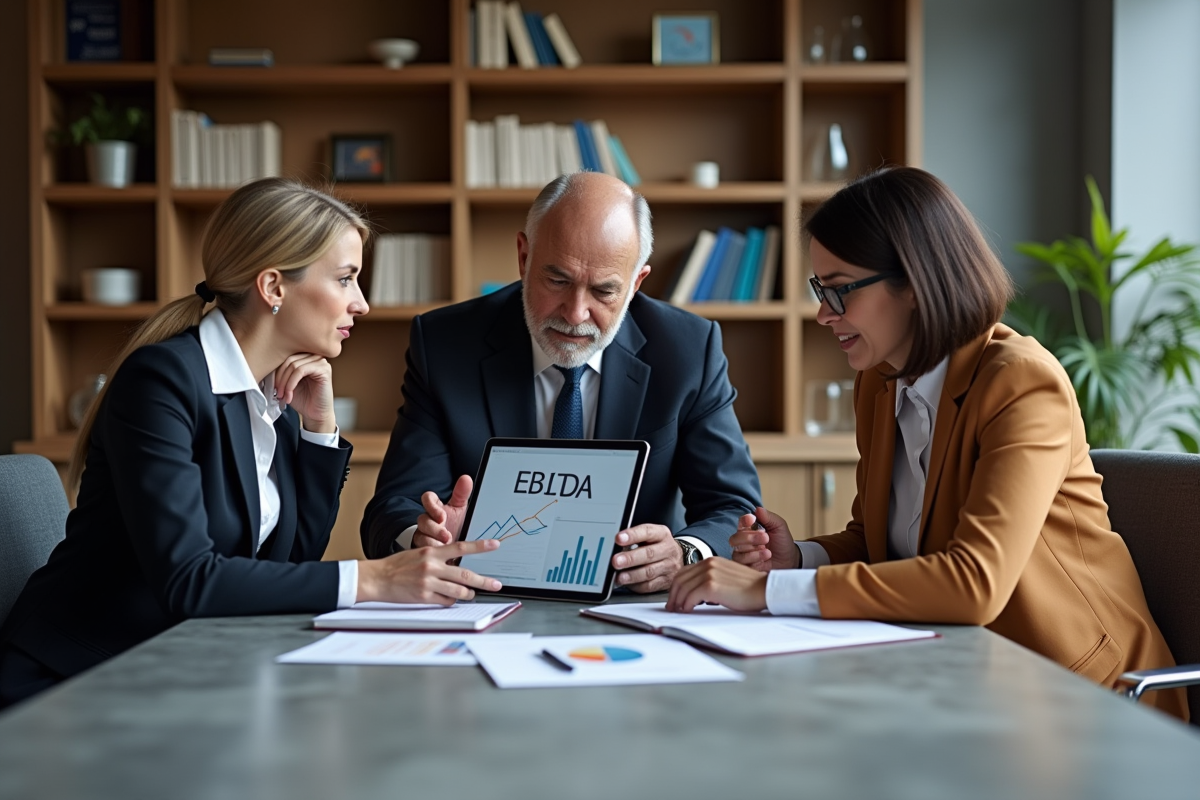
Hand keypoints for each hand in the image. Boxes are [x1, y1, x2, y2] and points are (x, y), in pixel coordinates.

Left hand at [275, 353, 335, 433]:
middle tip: (277, 392)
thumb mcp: (286, 383)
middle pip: (289, 360)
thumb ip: (280, 372)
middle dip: (279, 378)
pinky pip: (301, 370)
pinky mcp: (324, 369)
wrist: (315, 414)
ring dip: (285, 382)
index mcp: (305, 357)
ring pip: (294, 365)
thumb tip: (265, 365)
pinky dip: (291, 383)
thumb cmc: (302, 399)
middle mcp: (313, 356)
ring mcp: (320, 361)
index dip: (275, 371)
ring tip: (283, 395)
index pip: (285, 356)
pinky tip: (289, 394)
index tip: (271, 386)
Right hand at [357, 539, 502, 604]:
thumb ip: (438, 558)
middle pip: (465, 575)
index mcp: (432, 553)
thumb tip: (457, 565)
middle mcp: (432, 567)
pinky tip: (450, 598)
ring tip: (471, 593)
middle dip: (484, 581)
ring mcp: (428, 583)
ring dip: (468, 594)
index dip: (480, 546)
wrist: (378, 578)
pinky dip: (451, 600)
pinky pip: (446, 601)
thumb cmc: (398, 565)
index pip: (461, 547)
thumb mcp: (419, 554)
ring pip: (458, 591)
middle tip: (496, 584)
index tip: (495, 544)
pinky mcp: (424, 597)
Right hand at [413, 475, 471, 547]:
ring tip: (444, 547)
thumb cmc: (455, 525)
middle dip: (434, 528)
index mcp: (435, 508)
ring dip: (432, 542)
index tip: (442, 515)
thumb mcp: (459, 509)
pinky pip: (420, 549)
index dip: (432, 506)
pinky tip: (440, 556)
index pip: (428, 499)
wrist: (452, 547)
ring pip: (421, 536)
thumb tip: (466, 478)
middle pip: (423, 520)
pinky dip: (431, 552)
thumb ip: (461, 494)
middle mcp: (427, 520)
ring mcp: (422, 534)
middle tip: (446, 536)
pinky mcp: (420, 548)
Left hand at [611, 524, 682, 593]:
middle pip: (649, 554)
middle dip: (630, 558)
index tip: (618, 539)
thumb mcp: (649, 536)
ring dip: (632, 575)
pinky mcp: (666, 582)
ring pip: (649, 572)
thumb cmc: (657, 545)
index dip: (632, 535)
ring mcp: (668, 567)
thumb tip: (614, 547)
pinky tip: (627, 584)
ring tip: (620, 577)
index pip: (647, 532)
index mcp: (662, 534)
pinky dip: (636, 586)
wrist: (676, 558)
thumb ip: (634, 539)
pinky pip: (650, 586)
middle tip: (616, 561)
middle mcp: (667, 549)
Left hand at [666, 558, 767, 612]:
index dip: (676, 586)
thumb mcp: (726, 578)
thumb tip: (694, 594)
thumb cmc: (749, 588)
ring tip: (678, 611)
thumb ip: (710, 580)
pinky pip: (691, 596)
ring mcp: (709, 573)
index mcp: (711, 561)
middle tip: (671, 607)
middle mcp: (708, 564)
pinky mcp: (712, 585)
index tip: (674, 598)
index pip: (684, 572)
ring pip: (683, 589)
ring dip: (678, 602)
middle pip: (680, 580)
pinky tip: (688, 610)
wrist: (764, 589)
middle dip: (673, 595)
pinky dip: (686, 605)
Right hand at [729, 507, 798, 572]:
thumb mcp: (779, 526)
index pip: (741, 523)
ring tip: (768, 551)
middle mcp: (744, 542)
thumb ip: (768, 517)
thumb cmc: (783, 542)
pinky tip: (766, 556)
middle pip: (735, 538)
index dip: (744, 521)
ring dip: (753, 549)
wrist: (790, 560)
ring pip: (737, 551)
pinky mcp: (746, 566)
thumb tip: (758, 509)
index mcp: (750, 529)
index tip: (751, 519)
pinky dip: (754, 558)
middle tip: (765, 538)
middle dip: (749, 537)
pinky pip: (742, 562)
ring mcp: (744, 555)